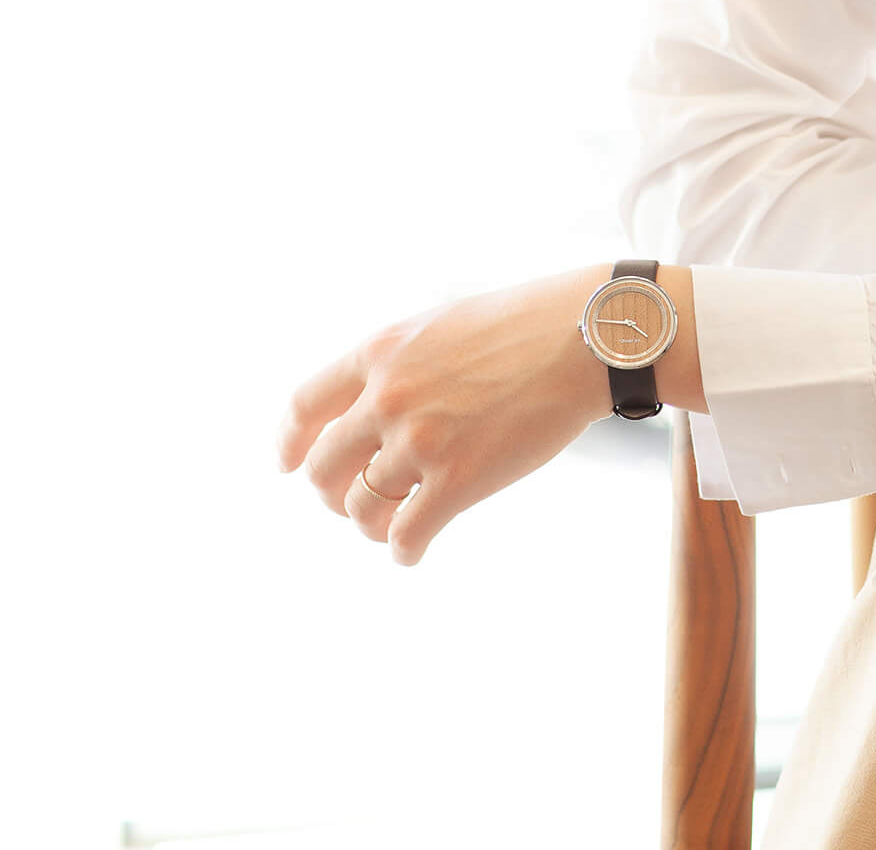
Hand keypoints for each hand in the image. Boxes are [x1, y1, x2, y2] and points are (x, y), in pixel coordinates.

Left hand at [275, 264, 614, 565]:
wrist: (588, 337)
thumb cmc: (528, 325)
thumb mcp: (444, 325)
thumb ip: (402, 362)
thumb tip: (375, 405)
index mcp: (382, 351)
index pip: (305, 405)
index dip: (291, 442)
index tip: (288, 465)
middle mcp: (388, 398)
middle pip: (323, 467)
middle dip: (333, 491)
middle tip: (355, 500)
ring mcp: (420, 442)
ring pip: (360, 510)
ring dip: (369, 525)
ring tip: (392, 526)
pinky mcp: (457, 482)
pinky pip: (405, 535)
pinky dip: (404, 550)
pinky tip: (414, 550)